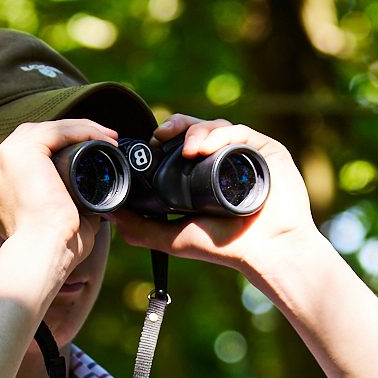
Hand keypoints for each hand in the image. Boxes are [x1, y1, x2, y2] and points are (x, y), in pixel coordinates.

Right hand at [0, 118, 117, 247]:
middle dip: (68, 136)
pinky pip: (55, 130)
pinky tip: (103, 135)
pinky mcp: (20, 153)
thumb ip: (69, 214)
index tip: (87, 156)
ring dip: (80, 129)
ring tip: (108, 137)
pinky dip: (82, 130)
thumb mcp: (54, 228)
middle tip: (101, 143)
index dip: (56, 151)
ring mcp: (1, 159)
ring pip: (45, 130)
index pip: (23, 157)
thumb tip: (97, 209)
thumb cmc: (51, 252)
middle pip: (32, 138)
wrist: (41, 255)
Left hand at [109, 115, 320, 273]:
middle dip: (178, 125)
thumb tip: (111, 215)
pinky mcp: (267, 150)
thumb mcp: (176, 238)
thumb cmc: (227, 247)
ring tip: (187, 149)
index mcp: (207, 172)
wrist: (267, 252)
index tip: (152, 142)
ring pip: (218, 126)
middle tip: (162, 134)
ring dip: (197, 130)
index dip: (167, 136)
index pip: (184, 142)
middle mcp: (227, 158)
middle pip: (200, 127)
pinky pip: (240, 133)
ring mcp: (247, 153)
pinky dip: (220, 135)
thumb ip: (142, 229)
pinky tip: (205, 148)